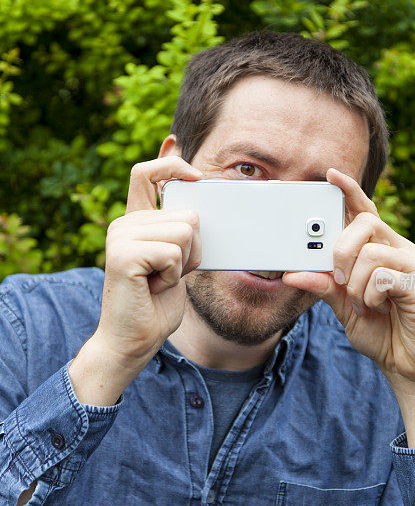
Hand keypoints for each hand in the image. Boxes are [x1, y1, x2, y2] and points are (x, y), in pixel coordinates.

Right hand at [95, 157, 202, 365]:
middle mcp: (124, 224)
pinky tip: (154, 287)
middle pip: (188, 215)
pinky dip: (174, 275)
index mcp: (135, 221)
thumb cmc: (156, 303)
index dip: (173, 165)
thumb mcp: (176, 260)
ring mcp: (120, 237)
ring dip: (184, 263)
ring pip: (185, 232)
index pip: (147, 172)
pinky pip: (173, 253)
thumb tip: (204, 207)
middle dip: (194, 249)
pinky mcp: (123, 255)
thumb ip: (181, 233)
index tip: (197, 177)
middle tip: (168, 273)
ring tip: (160, 280)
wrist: (133, 340)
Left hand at [281, 168, 414, 392]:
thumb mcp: (342, 306)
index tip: (331, 174)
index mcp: (380, 249)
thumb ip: (322, 285)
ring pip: (371, 252)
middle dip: (341, 250)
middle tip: (339, 279)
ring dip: (355, 283)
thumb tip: (291, 271)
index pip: (364, 211)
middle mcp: (399, 249)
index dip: (350, 190)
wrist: (407, 365)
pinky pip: (384, 276)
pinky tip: (378, 308)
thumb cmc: (379, 331)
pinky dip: (370, 296)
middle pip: (365, 223)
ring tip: (361, 303)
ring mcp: (412, 264)